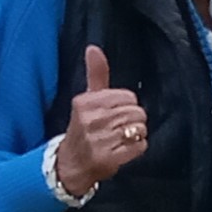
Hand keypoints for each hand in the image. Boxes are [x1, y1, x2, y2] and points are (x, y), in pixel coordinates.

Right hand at [55, 45, 147, 189]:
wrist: (71, 163)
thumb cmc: (84, 127)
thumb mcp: (87, 98)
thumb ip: (96, 74)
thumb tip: (94, 48)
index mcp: (85, 102)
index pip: (128, 97)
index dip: (127, 106)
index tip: (113, 113)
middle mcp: (90, 119)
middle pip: (137, 112)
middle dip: (132, 121)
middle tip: (116, 128)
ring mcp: (98, 139)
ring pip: (140, 129)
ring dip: (135, 135)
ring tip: (119, 139)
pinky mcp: (108, 157)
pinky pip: (140, 146)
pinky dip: (136, 149)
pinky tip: (122, 149)